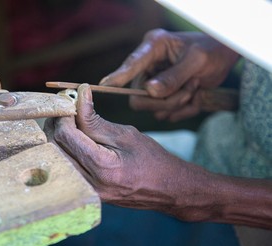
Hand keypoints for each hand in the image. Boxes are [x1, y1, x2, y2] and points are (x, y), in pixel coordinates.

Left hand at [45, 84, 216, 220]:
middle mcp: (90, 183)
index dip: (63, 114)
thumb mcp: (125, 134)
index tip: (69, 100)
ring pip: (56, 159)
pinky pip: (65, 168)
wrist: (167, 189)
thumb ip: (95, 119)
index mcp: (102, 167)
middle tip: (67, 110)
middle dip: (56, 124)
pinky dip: (64, 151)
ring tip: (69, 122)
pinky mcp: (86, 193)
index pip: (66, 135)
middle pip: (55, 148)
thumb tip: (78, 95)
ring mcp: (87, 191)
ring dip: (57, 138)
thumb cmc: (152, 159)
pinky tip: (73, 140)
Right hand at [100, 29, 238, 120]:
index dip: (117, 77)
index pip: (131, 65)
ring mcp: (154, 85)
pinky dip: (185, 110)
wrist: (224, 57)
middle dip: (166, 100)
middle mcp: (148, 68)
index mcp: (153, 48)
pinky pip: (167, 115)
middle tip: (189, 89)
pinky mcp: (163, 98)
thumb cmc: (211, 49)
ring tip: (194, 86)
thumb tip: (150, 91)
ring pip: (154, 109)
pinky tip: (195, 94)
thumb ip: (173, 76)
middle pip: (138, 98)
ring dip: (178, 103)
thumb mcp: (197, 60)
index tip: (103, 85)